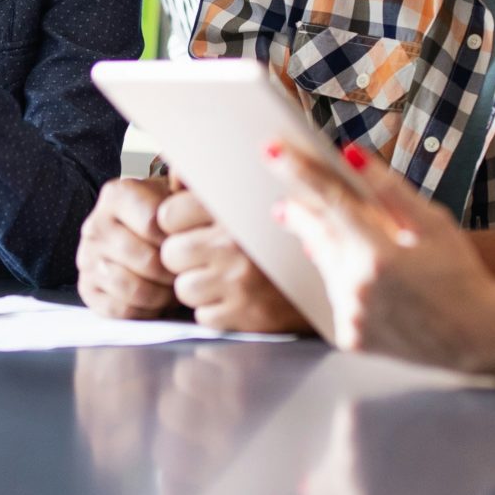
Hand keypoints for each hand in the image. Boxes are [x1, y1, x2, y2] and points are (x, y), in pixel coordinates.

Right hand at [76, 177, 178, 318]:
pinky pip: (119, 310)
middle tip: (188, 273)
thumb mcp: (174, 194)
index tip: (191, 242)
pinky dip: (145, 311)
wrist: (135, 234)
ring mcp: (87, 258)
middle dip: (174, 272)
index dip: (178, 239)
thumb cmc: (164, 215)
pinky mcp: (86, 289)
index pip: (153, 223)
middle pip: (145, 260)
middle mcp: (95, 225)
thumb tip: (188, 180)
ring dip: (161, 295)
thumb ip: (185, 187)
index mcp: (116, 195)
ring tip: (174, 288)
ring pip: (131, 288)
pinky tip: (157, 302)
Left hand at [157, 187, 310, 332]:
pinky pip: (204, 316)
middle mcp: (237, 244)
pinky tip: (237, 297)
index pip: (169, 214)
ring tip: (225, 276)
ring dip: (199, 286)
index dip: (177, 222)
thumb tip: (176, 178)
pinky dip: (216, 310)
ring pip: (184, 287)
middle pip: (172, 253)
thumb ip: (213, 187)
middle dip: (185, 257)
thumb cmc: (283, 239)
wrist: (324, 282)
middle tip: (209, 254)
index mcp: (236, 208)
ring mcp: (240, 283)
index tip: (191, 225)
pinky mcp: (244, 316)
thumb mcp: (254, 200)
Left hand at [268, 141, 494, 373]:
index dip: (298, 172)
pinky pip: (335, 299)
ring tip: (342, 240)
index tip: (272, 150)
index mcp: (380, 254)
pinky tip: (362, 278)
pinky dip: (342, 282)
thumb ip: (389, 190)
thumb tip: (351, 156)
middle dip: (301, 214)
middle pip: (315, 235)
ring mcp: (352, 316)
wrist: (478, 336)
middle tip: (286, 201)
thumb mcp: (434, 224)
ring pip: (324, 267)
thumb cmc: (460, 274)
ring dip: (326, 249)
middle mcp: (359, 288)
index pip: (330, 201)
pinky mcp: (350, 337)